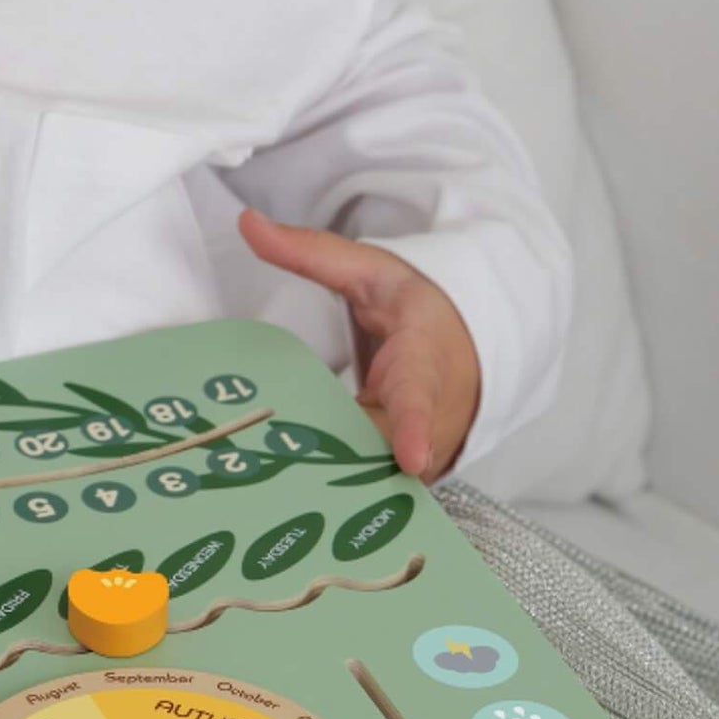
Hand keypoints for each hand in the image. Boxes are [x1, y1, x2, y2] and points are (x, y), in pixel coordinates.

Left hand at [238, 210, 479, 482]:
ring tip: (268, 487)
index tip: (412, 456)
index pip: (420, 397)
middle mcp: (432, 422)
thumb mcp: (371, 271)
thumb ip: (310, 252)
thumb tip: (247, 222)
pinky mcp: (407, 480)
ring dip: (321, 486)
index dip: (414, 428)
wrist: (470, 350)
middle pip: (374, 452)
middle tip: (270, 472)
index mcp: (425, 364)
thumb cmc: (418, 311)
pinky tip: (282, 496)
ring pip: (367, 481)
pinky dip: (327, 492)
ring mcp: (424, 459)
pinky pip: (365, 492)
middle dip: (328, 464)